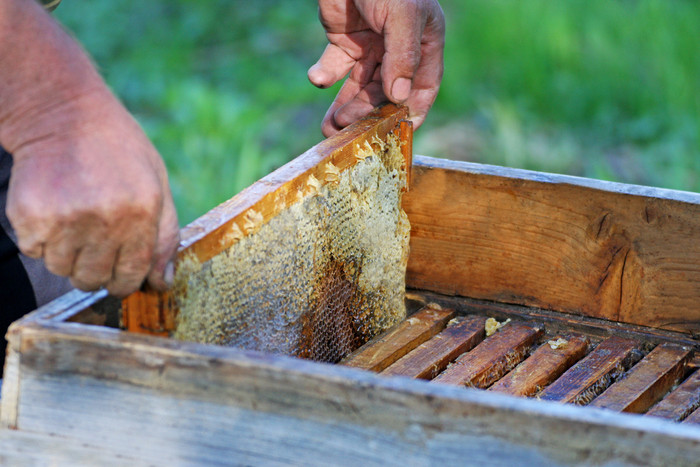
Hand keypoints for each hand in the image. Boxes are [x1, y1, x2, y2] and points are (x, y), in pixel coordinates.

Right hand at [6, 88, 178, 296]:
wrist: (64, 114)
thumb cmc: (118, 150)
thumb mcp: (157, 184)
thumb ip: (165, 236)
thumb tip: (162, 282)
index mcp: (142, 212)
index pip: (132, 275)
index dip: (125, 280)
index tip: (120, 273)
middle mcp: (105, 219)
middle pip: (94, 280)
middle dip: (96, 269)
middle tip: (94, 242)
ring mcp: (65, 219)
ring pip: (63, 270)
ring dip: (68, 255)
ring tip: (74, 220)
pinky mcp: (31, 216)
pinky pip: (35, 251)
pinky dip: (42, 239)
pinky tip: (54, 209)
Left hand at [308, 0, 444, 136]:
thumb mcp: (402, 16)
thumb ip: (403, 56)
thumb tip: (399, 98)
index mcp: (423, 44)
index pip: (423, 87)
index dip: (411, 112)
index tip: (397, 136)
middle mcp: (398, 50)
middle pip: (385, 93)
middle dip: (367, 113)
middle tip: (349, 130)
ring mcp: (371, 47)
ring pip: (359, 86)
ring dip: (345, 105)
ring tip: (329, 126)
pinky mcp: (343, 41)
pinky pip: (335, 66)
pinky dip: (325, 75)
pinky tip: (317, 78)